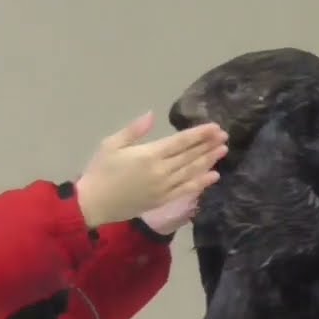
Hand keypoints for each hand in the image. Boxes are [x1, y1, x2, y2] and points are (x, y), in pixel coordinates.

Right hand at [74, 111, 226, 228]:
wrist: (93, 204)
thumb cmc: (100, 171)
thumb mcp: (111, 144)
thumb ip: (134, 130)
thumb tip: (152, 114)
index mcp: (149, 154)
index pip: (180, 142)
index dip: (199, 134)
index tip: (215, 127)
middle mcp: (161, 171)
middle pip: (190, 156)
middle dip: (208, 145)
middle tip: (224, 136)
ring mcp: (163, 188)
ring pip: (192, 172)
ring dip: (208, 161)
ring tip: (223, 151)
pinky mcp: (162, 200)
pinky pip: (186, 190)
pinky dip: (201, 183)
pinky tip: (213, 175)